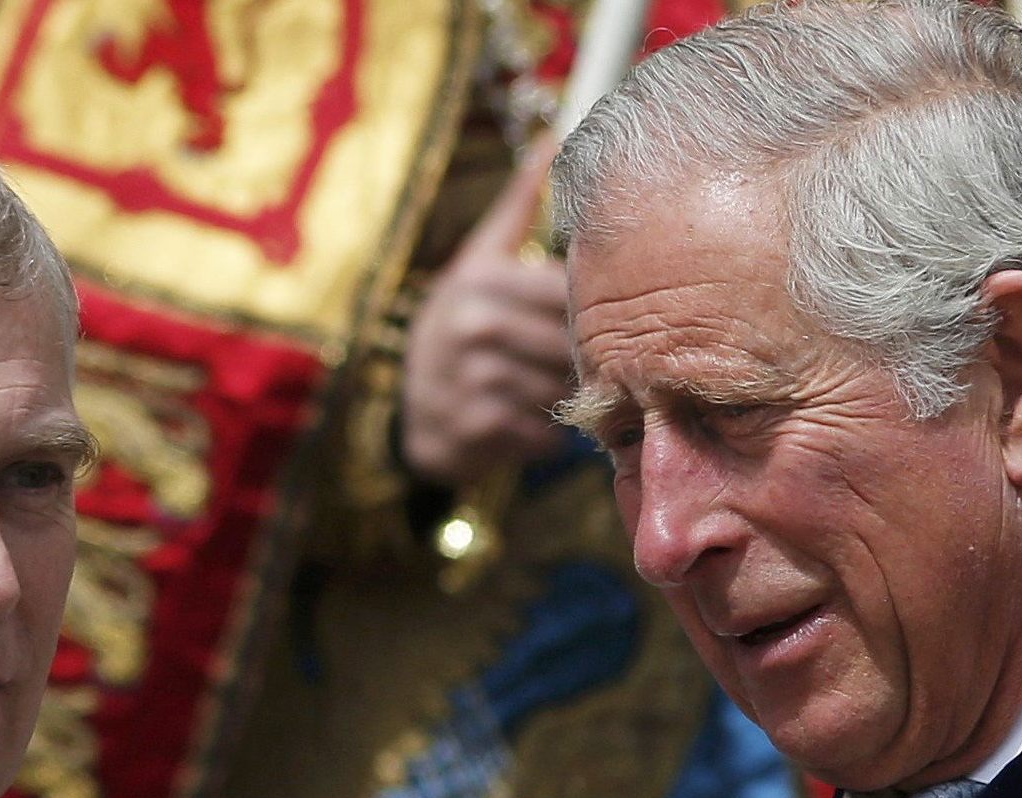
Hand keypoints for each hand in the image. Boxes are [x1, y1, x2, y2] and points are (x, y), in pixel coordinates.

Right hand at [399, 143, 573, 489]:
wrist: (414, 410)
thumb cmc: (459, 327)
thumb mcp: (478, 261)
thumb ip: (518, 207)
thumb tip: (552, 139)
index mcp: (482, 278)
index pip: (568, 290)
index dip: (596, 310)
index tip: (607, 318)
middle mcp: (473, 324)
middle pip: (571, 343)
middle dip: (585, 359)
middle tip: (589, 366)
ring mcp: (471, 378)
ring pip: (560, 388)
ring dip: (568, 398)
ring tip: (554, 394)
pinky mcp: (475, 426)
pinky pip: (542, 432)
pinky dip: (547, 435)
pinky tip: (532, 422)